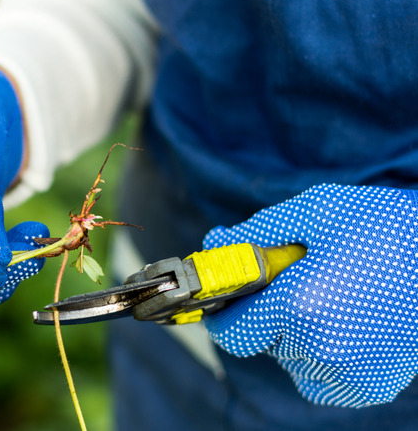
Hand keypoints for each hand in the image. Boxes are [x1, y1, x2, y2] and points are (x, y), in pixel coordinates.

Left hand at [203, 184, 417, 407]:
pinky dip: (320, 353)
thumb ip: (255, 233)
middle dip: (267, 312)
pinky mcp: (368, 387)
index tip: (229, 296)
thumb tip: (213, 245)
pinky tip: (345, 320)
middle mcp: (320, 349)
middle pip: (261, 340)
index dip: (225, 311)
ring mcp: (347, 374)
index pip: (229, 331)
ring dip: (295, 333)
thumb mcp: (314, 212)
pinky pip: (318, 376)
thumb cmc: (386, 227)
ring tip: (333, 296)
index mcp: (299, 307)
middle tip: (300, 281)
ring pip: (289, 357)